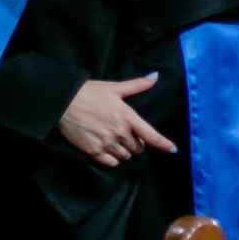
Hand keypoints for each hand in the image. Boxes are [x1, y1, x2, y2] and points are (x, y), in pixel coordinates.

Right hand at [57, 75, 177, 167]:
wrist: (64, 102)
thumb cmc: (91, 92)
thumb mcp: (115, 87)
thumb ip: (137, 85)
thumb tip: (155, 76)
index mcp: (128, 116)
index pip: (151, 135)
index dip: (164, 144)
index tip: (173, 150)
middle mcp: (120, 132)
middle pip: (137, 148)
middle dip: (135, 143)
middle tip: (127, 134)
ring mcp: (106, 143)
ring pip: (125, 156)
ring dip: (124, 152)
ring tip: (116, 141)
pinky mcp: (93, 151)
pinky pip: (111, 163)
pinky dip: (112, 159)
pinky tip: (108, 150)